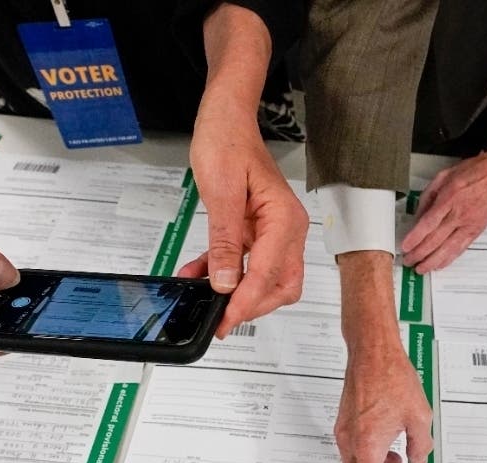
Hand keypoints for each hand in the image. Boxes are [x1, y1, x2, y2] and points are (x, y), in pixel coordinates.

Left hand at [178, 105, 307, 337]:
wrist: (226, 118)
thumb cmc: (228, 142)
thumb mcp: (221, 193)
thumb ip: (224, 241)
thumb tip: (225, 281)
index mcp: (284, 220)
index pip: (268, 273)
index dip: (246, 301)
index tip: (226, 320)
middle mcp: (287, 229)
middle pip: (280, 285)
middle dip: (252, 306)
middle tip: (220, 321)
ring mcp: (274, 232)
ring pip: (267, 280)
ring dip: (239, 294)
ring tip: (206, 302)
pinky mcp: (258, 232)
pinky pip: (247, 264)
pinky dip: (227, 275)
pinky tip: (200, 277)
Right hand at [336, 346, 432, 462]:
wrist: (371, 353)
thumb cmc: (392, 378)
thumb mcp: (419, 417)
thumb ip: (420, 447)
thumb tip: (416, 461)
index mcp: (369, 445)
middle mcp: (351, 443)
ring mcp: (345, 435)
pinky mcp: (345, 427)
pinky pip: (357, 455)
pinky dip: (374, 462)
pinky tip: (393, 452)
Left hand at [400, 144, 486, 273]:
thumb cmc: (472, 172)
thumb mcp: (443, 176)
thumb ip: (428, 197)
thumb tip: (417, 217)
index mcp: (449, 198)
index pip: (428, 223)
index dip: (415, 238)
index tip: (405, 247)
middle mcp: (459, 214)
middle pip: (435, 240)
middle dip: (419, 253)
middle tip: (408, 260)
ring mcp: (469, 224)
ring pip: (448, 249)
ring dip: (432, 261)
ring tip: (421, 269)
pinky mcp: (476, 231)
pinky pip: (460, 249)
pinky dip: (449, 259)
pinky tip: (439, 265)